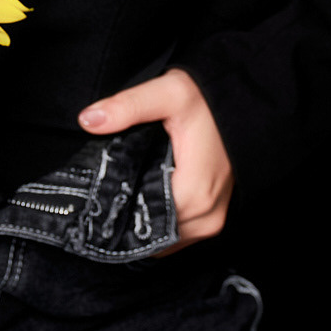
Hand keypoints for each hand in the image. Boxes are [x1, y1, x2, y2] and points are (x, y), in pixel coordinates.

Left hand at [77, 67, 233, 247]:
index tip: (94, 195)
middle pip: (151, 234)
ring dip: (142, 220)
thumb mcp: (168, 92)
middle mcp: (206, 217)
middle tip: (101, 193)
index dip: (115, 209)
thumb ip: (128, 106)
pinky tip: (143, 197)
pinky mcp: (212, 218)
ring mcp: (212, 222)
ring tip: (122, 193)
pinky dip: (158, 221)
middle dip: (125, 217)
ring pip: (163, 238)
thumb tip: (88, 120)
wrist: (242, 100)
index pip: (141, 222)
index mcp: (194, 194)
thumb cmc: (208, 97)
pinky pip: (176, 233)